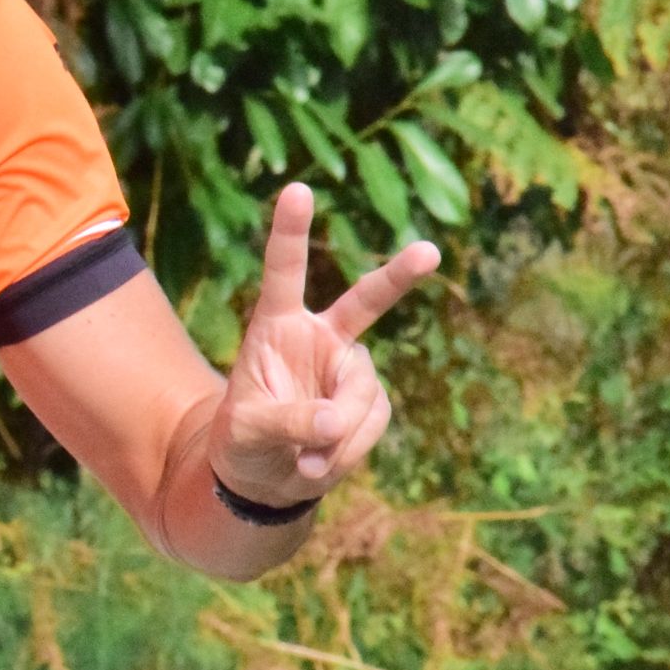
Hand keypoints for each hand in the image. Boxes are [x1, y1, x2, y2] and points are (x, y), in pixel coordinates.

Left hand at [209, 182, 440, 507]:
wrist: (263, 480)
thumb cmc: (240, 443)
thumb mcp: (245, 432)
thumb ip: (285, 420)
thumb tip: (334, 418)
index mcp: (276, 325)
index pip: (285, 272)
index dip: (290, 231)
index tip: (298, 189)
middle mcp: (320, 338)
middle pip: (366, 300)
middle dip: (399, 277)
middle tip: (429, 253)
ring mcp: (348, 369)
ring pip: (362, 393)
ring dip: (336, 432)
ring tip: (303, 459)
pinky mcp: (367, 402)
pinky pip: (371, 422)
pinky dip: (346, 449)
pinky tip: (317, 463)